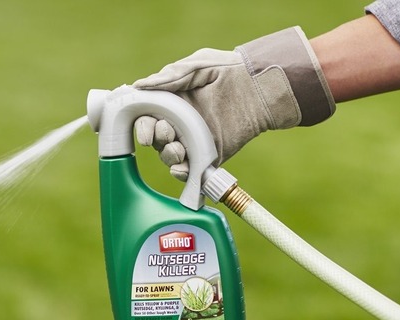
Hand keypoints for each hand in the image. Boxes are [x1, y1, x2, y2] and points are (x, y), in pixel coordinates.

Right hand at [133, 27, 334, 179]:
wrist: (261, 86)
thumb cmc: (229, 70)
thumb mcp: (196, 66)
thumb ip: (169, 77)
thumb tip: (138, 86)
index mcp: (173, 102)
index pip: (149, 117)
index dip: (143, 126)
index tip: (145, 133)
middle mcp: (181, 123)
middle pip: (157, 139)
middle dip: (157, 139)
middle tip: (166, 132)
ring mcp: (195, 141)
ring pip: (170, 156)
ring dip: (169, 156)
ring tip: (178, 149)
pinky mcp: (211, 155)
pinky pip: (192, 170)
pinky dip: (183, 174)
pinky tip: (182, 169)